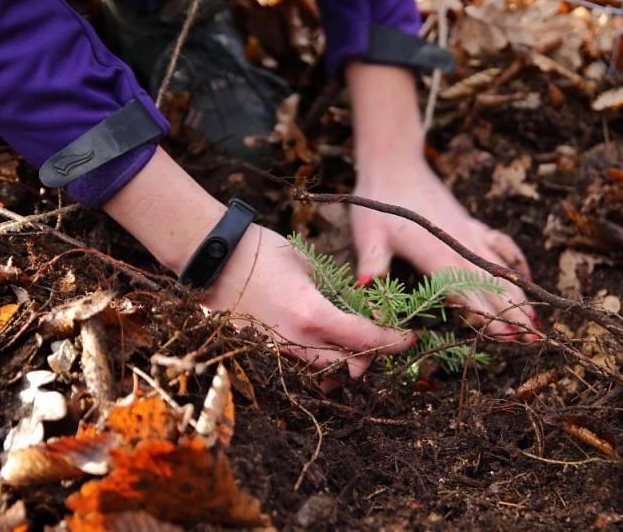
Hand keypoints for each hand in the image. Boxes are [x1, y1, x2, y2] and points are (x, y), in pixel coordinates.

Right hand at [104, 148, 413, 381]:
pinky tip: (331, 348)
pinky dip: (323, 362)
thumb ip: (334, 291)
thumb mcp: (308, 265)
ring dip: (348, 363)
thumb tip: (355, 306)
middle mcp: (297, 341)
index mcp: (313, 315)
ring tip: (362, 346)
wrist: (211, 259)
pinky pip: (302, 365)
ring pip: (325, 371)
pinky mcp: (264, 351)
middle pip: (349, 366)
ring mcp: (278, 350)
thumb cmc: (261, 252)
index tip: (410, 336)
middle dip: (373, 357)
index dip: (393, 340)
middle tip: (388, 342)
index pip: (365, 339)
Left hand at [346, 63, 537, 339]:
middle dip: (512, 315)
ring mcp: (470, 235)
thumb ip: (372, 262)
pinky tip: (527, 279)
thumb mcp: (367, 234)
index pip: (466, 291)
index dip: (486, 315)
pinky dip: (517, 263)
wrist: (394, 164)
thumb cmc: (377, 203)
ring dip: (520, 295)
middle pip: (492, 286)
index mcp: (435, 254)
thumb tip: (365, 287)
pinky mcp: (472, 225)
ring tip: (537, 323)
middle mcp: (459, 246)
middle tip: (532, 342)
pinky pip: (502, 246)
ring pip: (502, 269)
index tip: (506, 335)